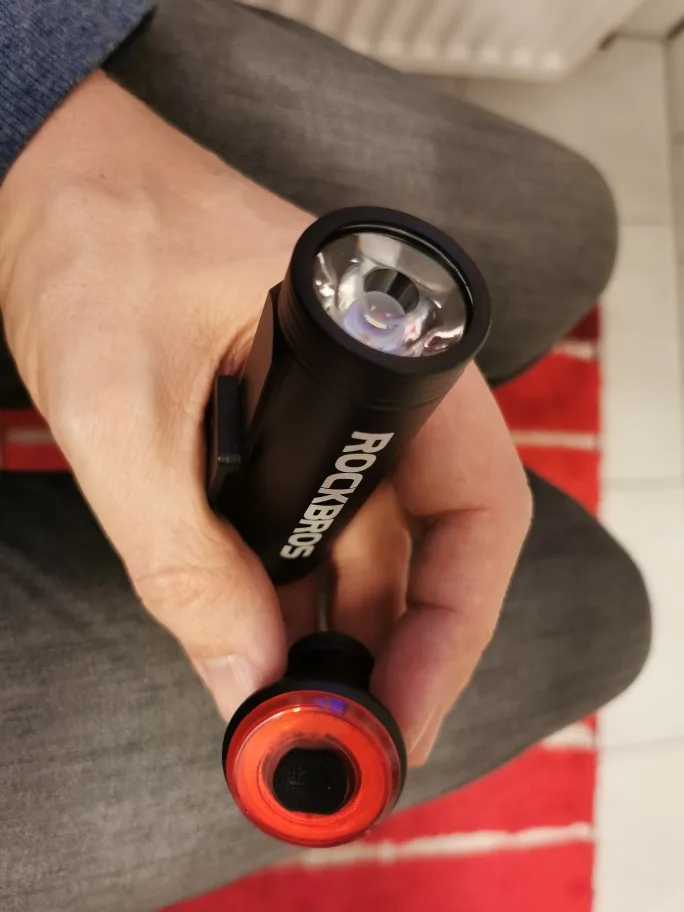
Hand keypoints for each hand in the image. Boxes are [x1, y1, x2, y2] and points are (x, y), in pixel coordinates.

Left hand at [0, 72, 531, 765]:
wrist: (51, 176)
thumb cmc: (96, 244)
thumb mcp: (124, 416)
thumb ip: (185, 559)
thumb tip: (245, 676)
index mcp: (385, 353)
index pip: (477, 506)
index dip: (454, 623)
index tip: (405, 711)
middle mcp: (380, 386)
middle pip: (430, 541)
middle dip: (393, 648)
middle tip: (345, 737)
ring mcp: (335, 407)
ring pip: (372, 543)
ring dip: (343, 630)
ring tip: (300, 710)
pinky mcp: (288, 423)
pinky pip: (319, 523)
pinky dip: (299, 591)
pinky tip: (267, 644)